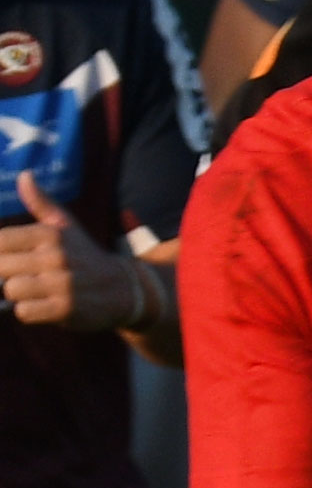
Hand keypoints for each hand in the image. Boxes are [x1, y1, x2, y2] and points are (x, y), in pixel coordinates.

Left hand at [0, 174, 142, 330]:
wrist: (124, 290)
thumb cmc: (85, 256)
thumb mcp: (66, 226)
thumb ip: (41, 202)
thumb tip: (25, 175)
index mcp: (49, 233)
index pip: (0, 242)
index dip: (4, 254)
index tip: (20, 259)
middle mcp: (55, 256)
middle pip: (1, 268)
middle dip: (11, 276)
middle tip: (33, 277)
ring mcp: (61, 283)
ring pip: (11, 291)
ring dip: (21, 296)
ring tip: (41, 292)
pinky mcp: (66, 308)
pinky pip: (24, 312)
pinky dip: (31, 312)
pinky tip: (47, 306)